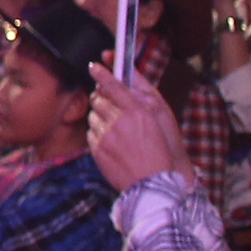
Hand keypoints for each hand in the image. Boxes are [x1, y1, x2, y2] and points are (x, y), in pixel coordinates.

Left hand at [85, 64, 187, 189]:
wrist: (151, 184)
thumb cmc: (159, 153)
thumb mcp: (157, 123)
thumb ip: (138, 104)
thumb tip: (122, 90)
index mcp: (137, 112)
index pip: (114, 85)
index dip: (103, 73)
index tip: (94, 66)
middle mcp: (119, 121)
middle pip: (99, 99)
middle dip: (101, 98)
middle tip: (108, 102)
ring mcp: (106, 136)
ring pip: (93, 115)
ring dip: (100, 117)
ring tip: (115, 129)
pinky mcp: (97, 149)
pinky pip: (91, 132)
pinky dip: (98, 134)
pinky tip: (111, 143)